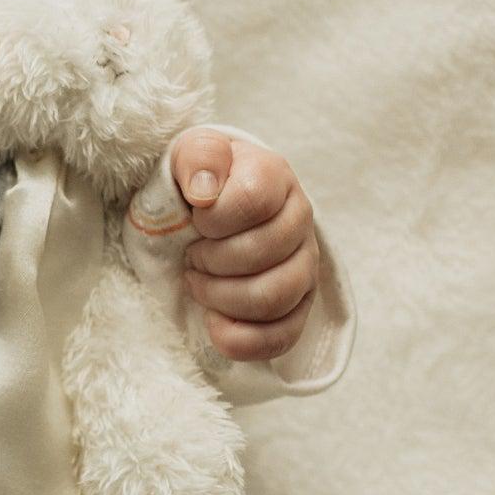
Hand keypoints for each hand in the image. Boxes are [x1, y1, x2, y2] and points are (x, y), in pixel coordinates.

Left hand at [170, 129, 317, 361]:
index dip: (214, 218)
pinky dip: (242, 340)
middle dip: (211, 262)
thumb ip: (200, 156)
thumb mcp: (191, 154)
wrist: (207, 207)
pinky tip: (213, 324)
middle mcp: (298, 220)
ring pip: (275, 298)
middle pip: (263, 254)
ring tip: (198, 284)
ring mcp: (304, 264)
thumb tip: (204, 191)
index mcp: (274, 177)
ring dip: (222, 298)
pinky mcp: (298, 305)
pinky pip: (283, 336)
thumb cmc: (200, 181)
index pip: (253, 200)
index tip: (195, 220)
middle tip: (190, 257)